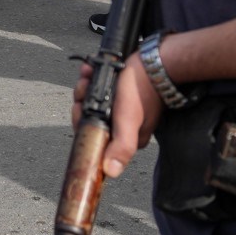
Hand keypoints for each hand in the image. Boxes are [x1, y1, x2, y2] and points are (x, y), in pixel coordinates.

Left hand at [73, 52, 163, 178]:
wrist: (155, 62)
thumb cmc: (142, 90)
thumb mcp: (129, 120)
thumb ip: (122, 146)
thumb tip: (110, 172)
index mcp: (125, 138)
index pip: (93, 135)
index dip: (81, 119)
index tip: (79, 105)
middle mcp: (122, 125)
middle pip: (90, 115)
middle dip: (83, 99)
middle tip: (85, 85)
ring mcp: (121, 107)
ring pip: (92, 99)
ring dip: (86, 85)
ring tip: (88, 74)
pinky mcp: (120, 91)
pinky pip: (99, 86)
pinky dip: (92, 77)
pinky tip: (91, 69)